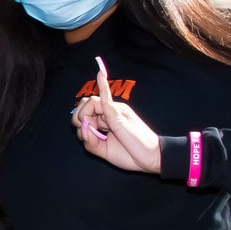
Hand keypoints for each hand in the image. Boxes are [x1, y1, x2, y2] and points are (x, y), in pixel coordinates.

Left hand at [71, 57, 161, 172]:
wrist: (151, 157)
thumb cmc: (130, 154)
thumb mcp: (104, 151)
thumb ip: (91, 142)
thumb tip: (84, 126)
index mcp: (106, 119)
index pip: (84, 112)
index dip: (80, 125)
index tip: (89, 138)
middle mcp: (109, 111)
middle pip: (84, 105)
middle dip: (79, 119)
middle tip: (93, 133)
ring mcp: (115, 110)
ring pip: (89, 103)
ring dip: (85, 117)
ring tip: (99, 132)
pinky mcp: (119, 113)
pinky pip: (107, 96)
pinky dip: (102, 84)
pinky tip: (100, 72)